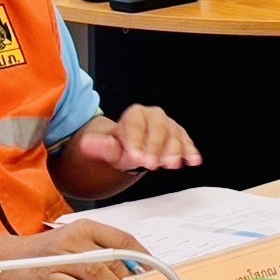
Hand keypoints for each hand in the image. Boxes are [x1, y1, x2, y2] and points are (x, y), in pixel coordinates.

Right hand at [0, 221, 143, 279]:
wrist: (10, 260)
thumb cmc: (49, 253)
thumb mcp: (78, 242)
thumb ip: (103, 250)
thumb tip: (133, 268)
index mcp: (86, 227)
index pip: (122, 238)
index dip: (141, 255)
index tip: (153, 267)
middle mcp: (74, 240)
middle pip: (112, 257)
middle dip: (129, 275)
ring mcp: (60, 259)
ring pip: (97, 272)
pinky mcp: (47, 279)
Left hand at [77, 105, 201, 172]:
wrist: (134, 147)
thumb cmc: (121, 146)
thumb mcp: (107, 147)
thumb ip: (100, 146)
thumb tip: (86, 143)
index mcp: (135, 115)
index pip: (136, 127)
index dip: (136, 142)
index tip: (135, 157)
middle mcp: (155, 116)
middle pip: (158, 129)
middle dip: (156, 147)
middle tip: (152, 164)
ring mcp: (169, 125)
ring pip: (174, 135)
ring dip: (174, 150)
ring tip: (172, 164)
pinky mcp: (179, 135)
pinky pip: (186, 141)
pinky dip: (190, 151)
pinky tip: (193, 160)